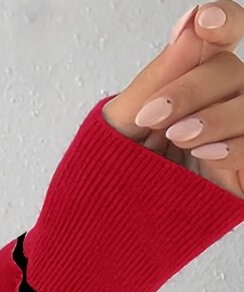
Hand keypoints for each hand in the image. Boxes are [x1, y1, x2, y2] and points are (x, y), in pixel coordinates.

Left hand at [101, 3, 243, 198]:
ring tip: (177, 137)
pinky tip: (205, 152)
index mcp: (190, 89)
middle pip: (234, 72)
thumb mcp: (120, 126)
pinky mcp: (240, 178)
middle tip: (153, 115)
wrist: (96, 237)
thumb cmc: (105, 181)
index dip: (224, 23)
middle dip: (195, 87)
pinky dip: (234, 145)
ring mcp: (233, 143)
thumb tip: (190, 23)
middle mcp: (218, 109)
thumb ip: (158, 77)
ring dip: (215, 116)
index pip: (222, 42)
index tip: (204, 22)